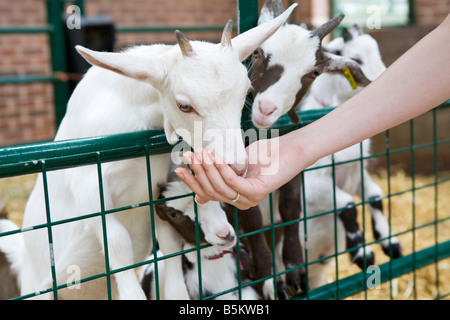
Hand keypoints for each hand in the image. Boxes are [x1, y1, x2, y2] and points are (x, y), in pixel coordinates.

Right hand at [175, 134, 308, 208]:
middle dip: (197, 172)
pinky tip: (214, 154)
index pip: (207, 194)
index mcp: (235, 198)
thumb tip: (198, 197)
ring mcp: (250, 199)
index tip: (178, 168)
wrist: (290, 149)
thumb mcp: (236, 166)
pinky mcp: (257, 192)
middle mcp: (242, 203)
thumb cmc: (264, 154)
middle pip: (211, 191)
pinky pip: (233, 181)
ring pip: (220, 187)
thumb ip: (218, 179)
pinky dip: (221, 168)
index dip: (192, 182)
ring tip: (200, 151)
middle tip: (189, 154)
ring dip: (207, 168)